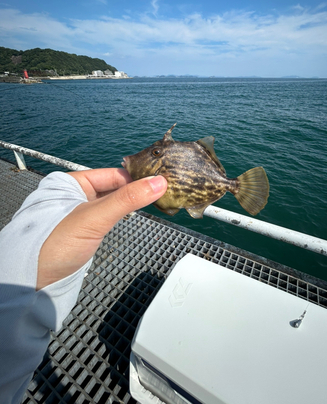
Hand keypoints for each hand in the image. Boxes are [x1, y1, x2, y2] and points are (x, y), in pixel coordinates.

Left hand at [36, 168, 166, 289]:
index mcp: (74, 181)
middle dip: (137, 190)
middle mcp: (78, 193)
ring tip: (155, 200)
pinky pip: (110, 215)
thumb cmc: (55, 244)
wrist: (35, 280)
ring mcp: (82, 212)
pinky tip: (136, 214)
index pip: (114, 174)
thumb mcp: (95, 217)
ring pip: (114, 201)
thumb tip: (158, 183)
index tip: (161, 181)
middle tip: (163, 191)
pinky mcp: (86, 229)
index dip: (137, 177)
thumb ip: (127, 199)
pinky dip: (124, 214)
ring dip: (132, 203)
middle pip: (116, 187)